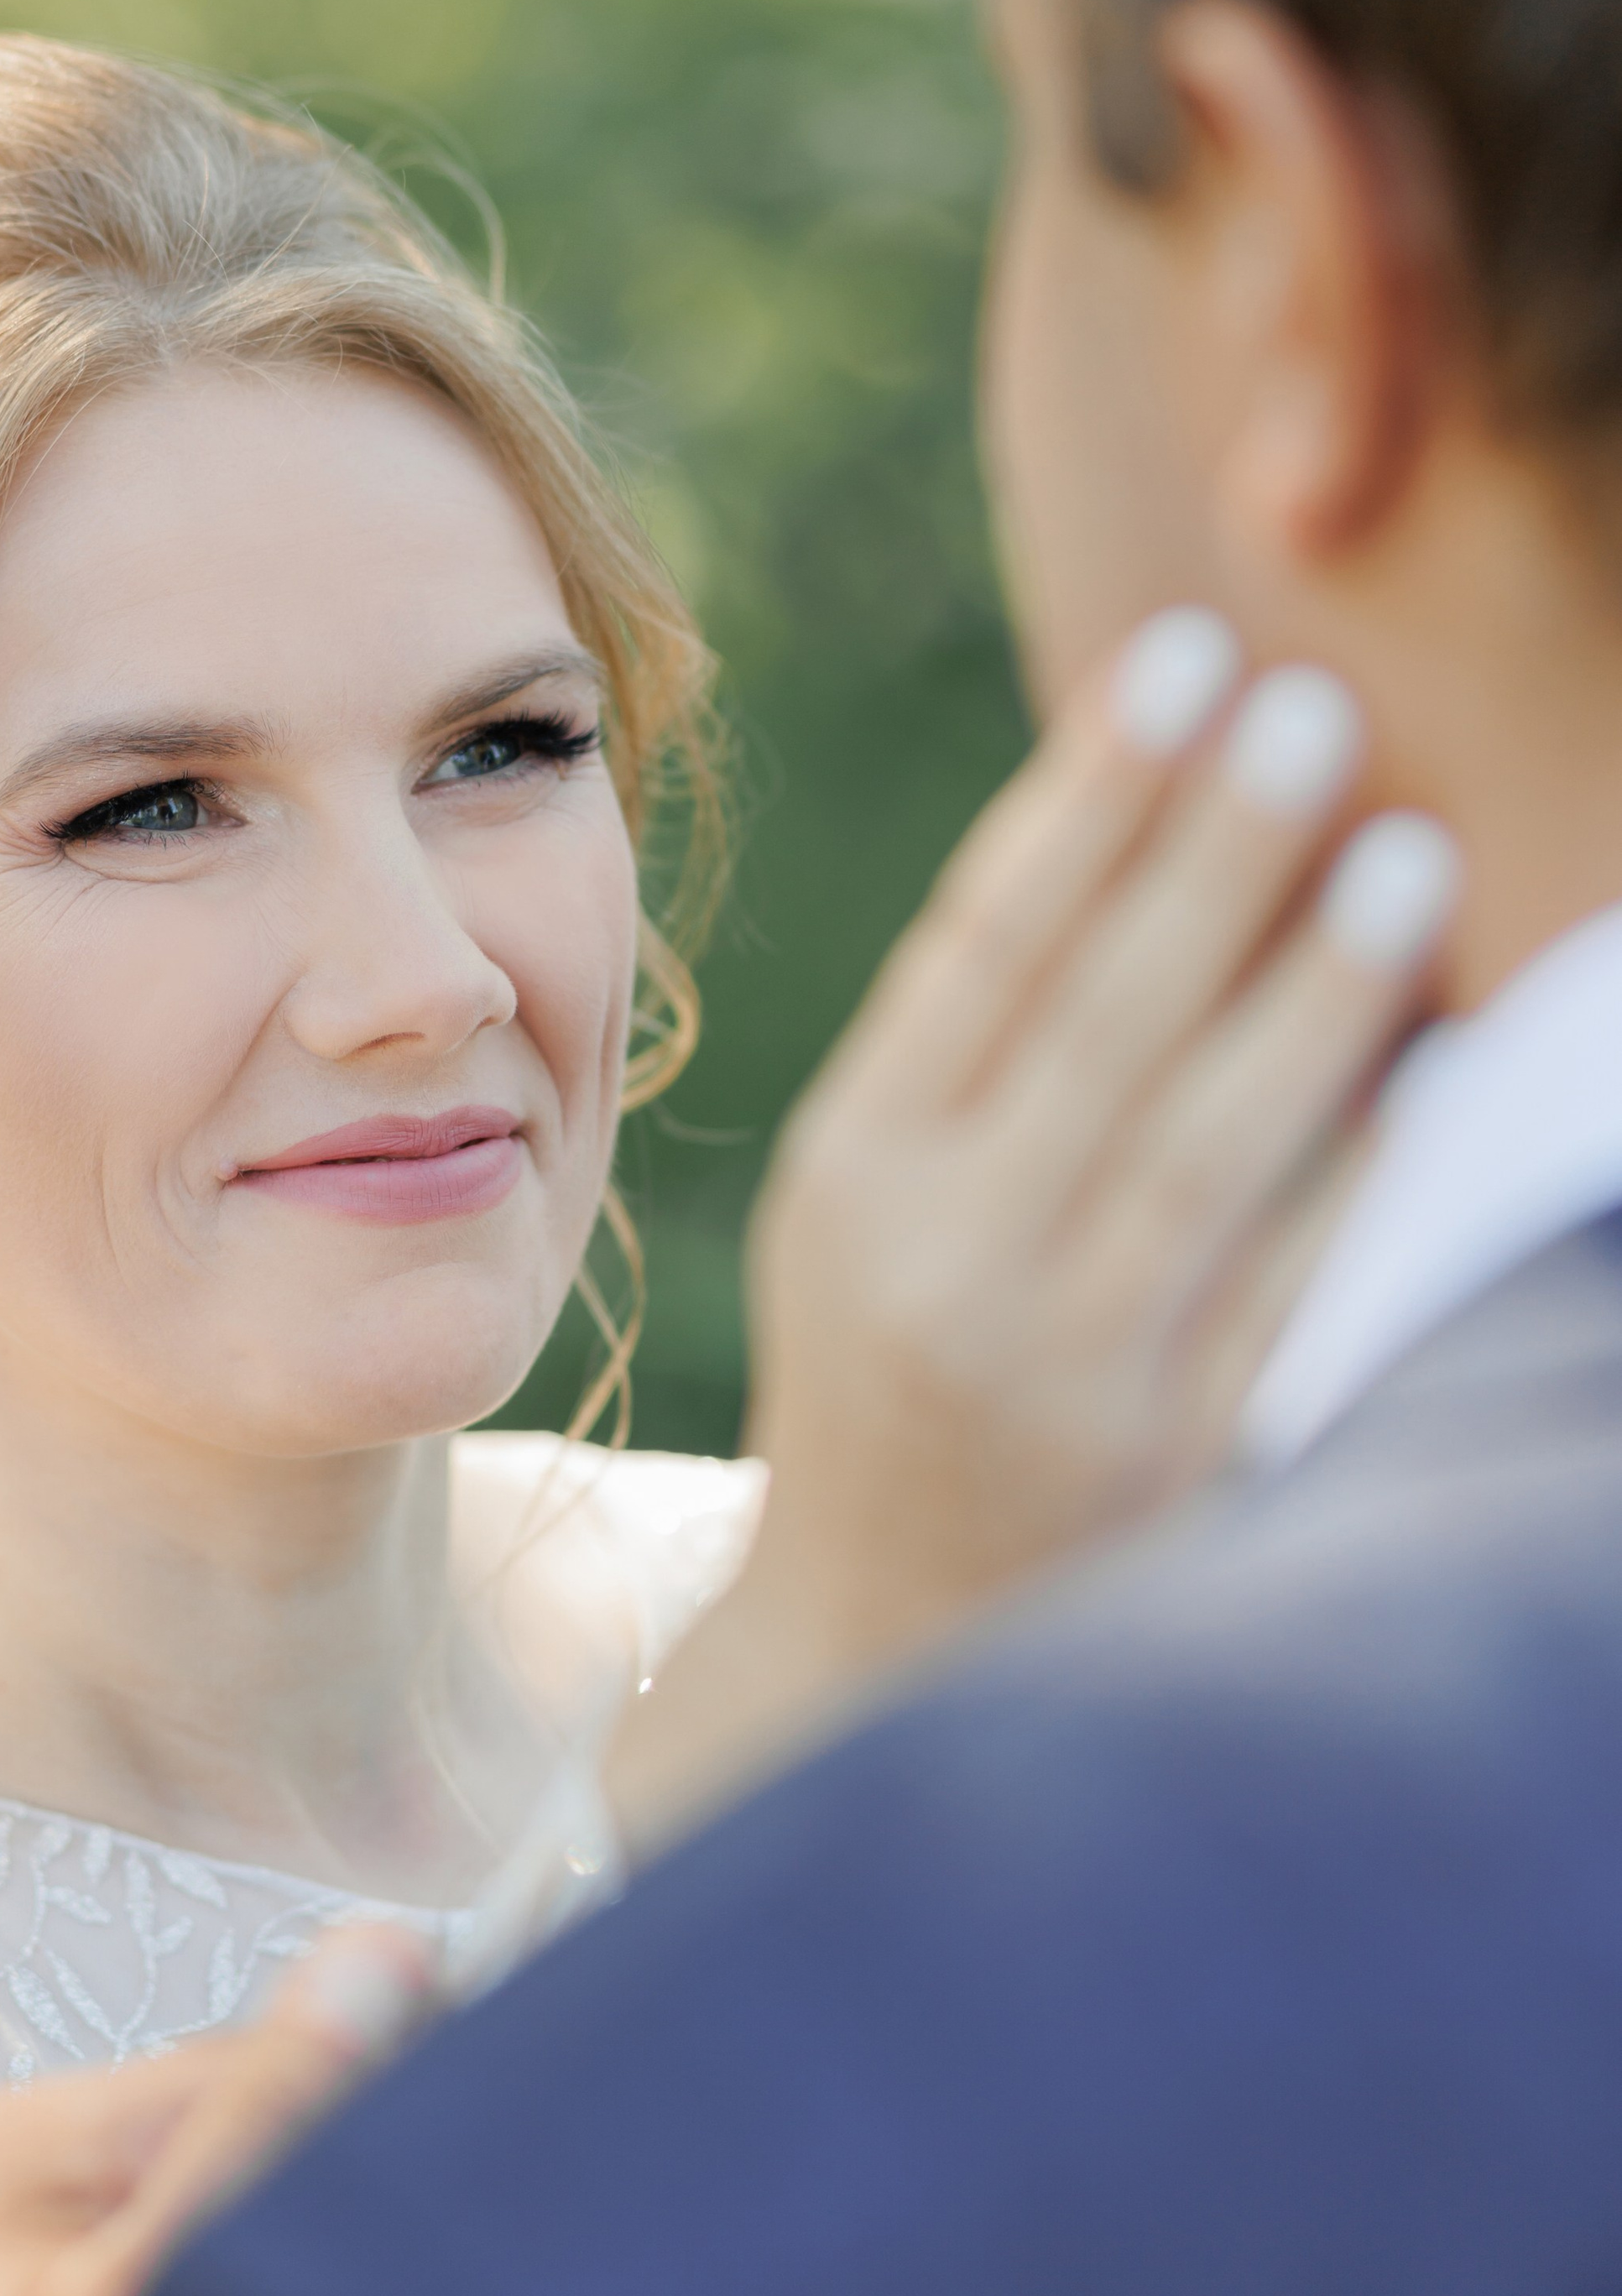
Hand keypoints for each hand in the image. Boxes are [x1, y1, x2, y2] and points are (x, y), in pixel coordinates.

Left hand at [0, 1923, 436, 2295]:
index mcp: (31, 2135)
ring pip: (242, 2240)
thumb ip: (239, 2143)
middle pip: (252, 2142)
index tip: (464, 2172)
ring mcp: (55, 2293)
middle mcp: (39, 2193)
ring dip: (300, 2290)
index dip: (372, 2100)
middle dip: (330, 2205)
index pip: (259, 2053)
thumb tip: (371, 1960)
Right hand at [611, 613, 1460, 1843]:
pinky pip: (1288, 1291)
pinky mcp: (1175, 1461)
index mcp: (858, 1173)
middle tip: (1311, 710)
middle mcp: (946, 1263)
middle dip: (1210, 856)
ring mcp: (1065, 1368)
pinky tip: (1437, 1068)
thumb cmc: (890, 1365)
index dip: (1088, 793)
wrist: (877, 1638)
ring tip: (1406, 853)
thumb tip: (1153, 824)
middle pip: (1097, 1025)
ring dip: (1313, 995)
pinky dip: (1363, 1174)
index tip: (1181, 657)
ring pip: (1201, 1147)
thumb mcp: (874, 1199)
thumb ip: (979, 1042)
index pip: (981, 948)